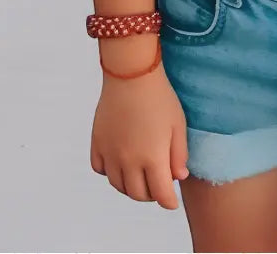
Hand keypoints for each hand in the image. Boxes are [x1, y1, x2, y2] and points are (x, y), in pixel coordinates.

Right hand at [90, 53, 189, 208]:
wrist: (131, 74)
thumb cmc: (160, 97)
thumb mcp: (178, 125)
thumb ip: (179, 154)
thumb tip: (178, 177)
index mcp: (152, 157)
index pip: (160, 194)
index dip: (168, 202)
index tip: (171, 202)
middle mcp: (128, 160)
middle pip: (137, 193)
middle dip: (150, 195)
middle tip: (158, 187)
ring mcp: (110, 152)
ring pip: (117, 185)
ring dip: (130, 187)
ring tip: (141, 178)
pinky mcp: (97, 142)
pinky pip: (100, 169)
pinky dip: (110, 173)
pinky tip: (120, 164)